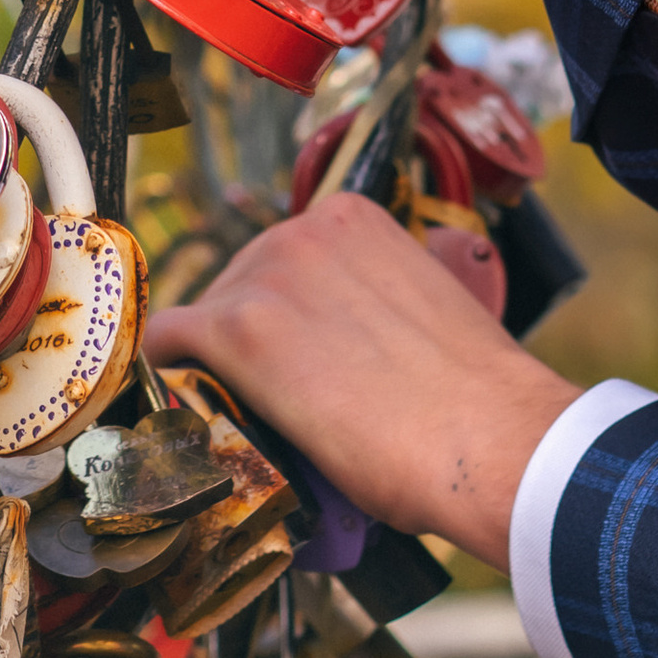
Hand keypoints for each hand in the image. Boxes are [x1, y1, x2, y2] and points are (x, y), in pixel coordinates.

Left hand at [146, 189, 578, 567]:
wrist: (490, 439)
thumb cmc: (477, 399)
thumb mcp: (427, 312)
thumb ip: (378, 305)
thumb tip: (358, 349)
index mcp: (352, 217)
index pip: (282, 263)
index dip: (283, 317)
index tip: (294, 361)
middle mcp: (301, 230)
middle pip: (239, 286)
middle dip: (251, 342)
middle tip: (279, 404)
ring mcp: (266, 275)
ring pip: (206, 318)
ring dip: (217, 365)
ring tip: (251, 420)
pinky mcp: (237, 329)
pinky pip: (169, 340)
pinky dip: (168, 371)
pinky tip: (181, 405)